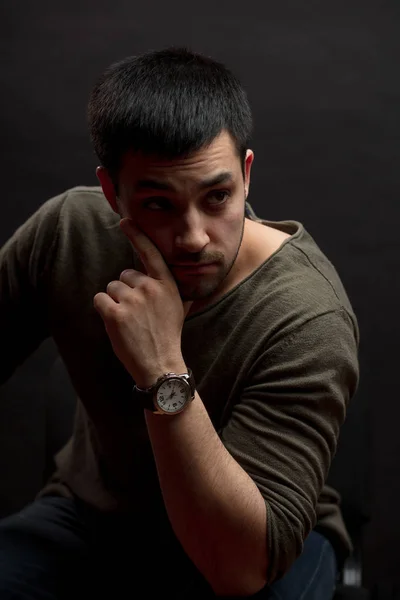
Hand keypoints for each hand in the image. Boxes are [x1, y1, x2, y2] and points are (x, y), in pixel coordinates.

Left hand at [93, 218, 191, 386]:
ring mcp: (132, 300)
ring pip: (111, 289)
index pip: (150, 254)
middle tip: (137, 315)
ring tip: (129, 322)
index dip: (136, 236)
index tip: (125, 221)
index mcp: (166, 284)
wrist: (161, 364)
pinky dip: (103, 311)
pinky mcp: (115, 314)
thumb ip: (169, 288)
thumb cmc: (168, 336)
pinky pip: (99, 300)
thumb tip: (164, 275)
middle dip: (126, 292)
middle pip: (124, 276)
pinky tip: (117, 325)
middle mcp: (150, 288)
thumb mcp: (178, 307)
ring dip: (115, 303)